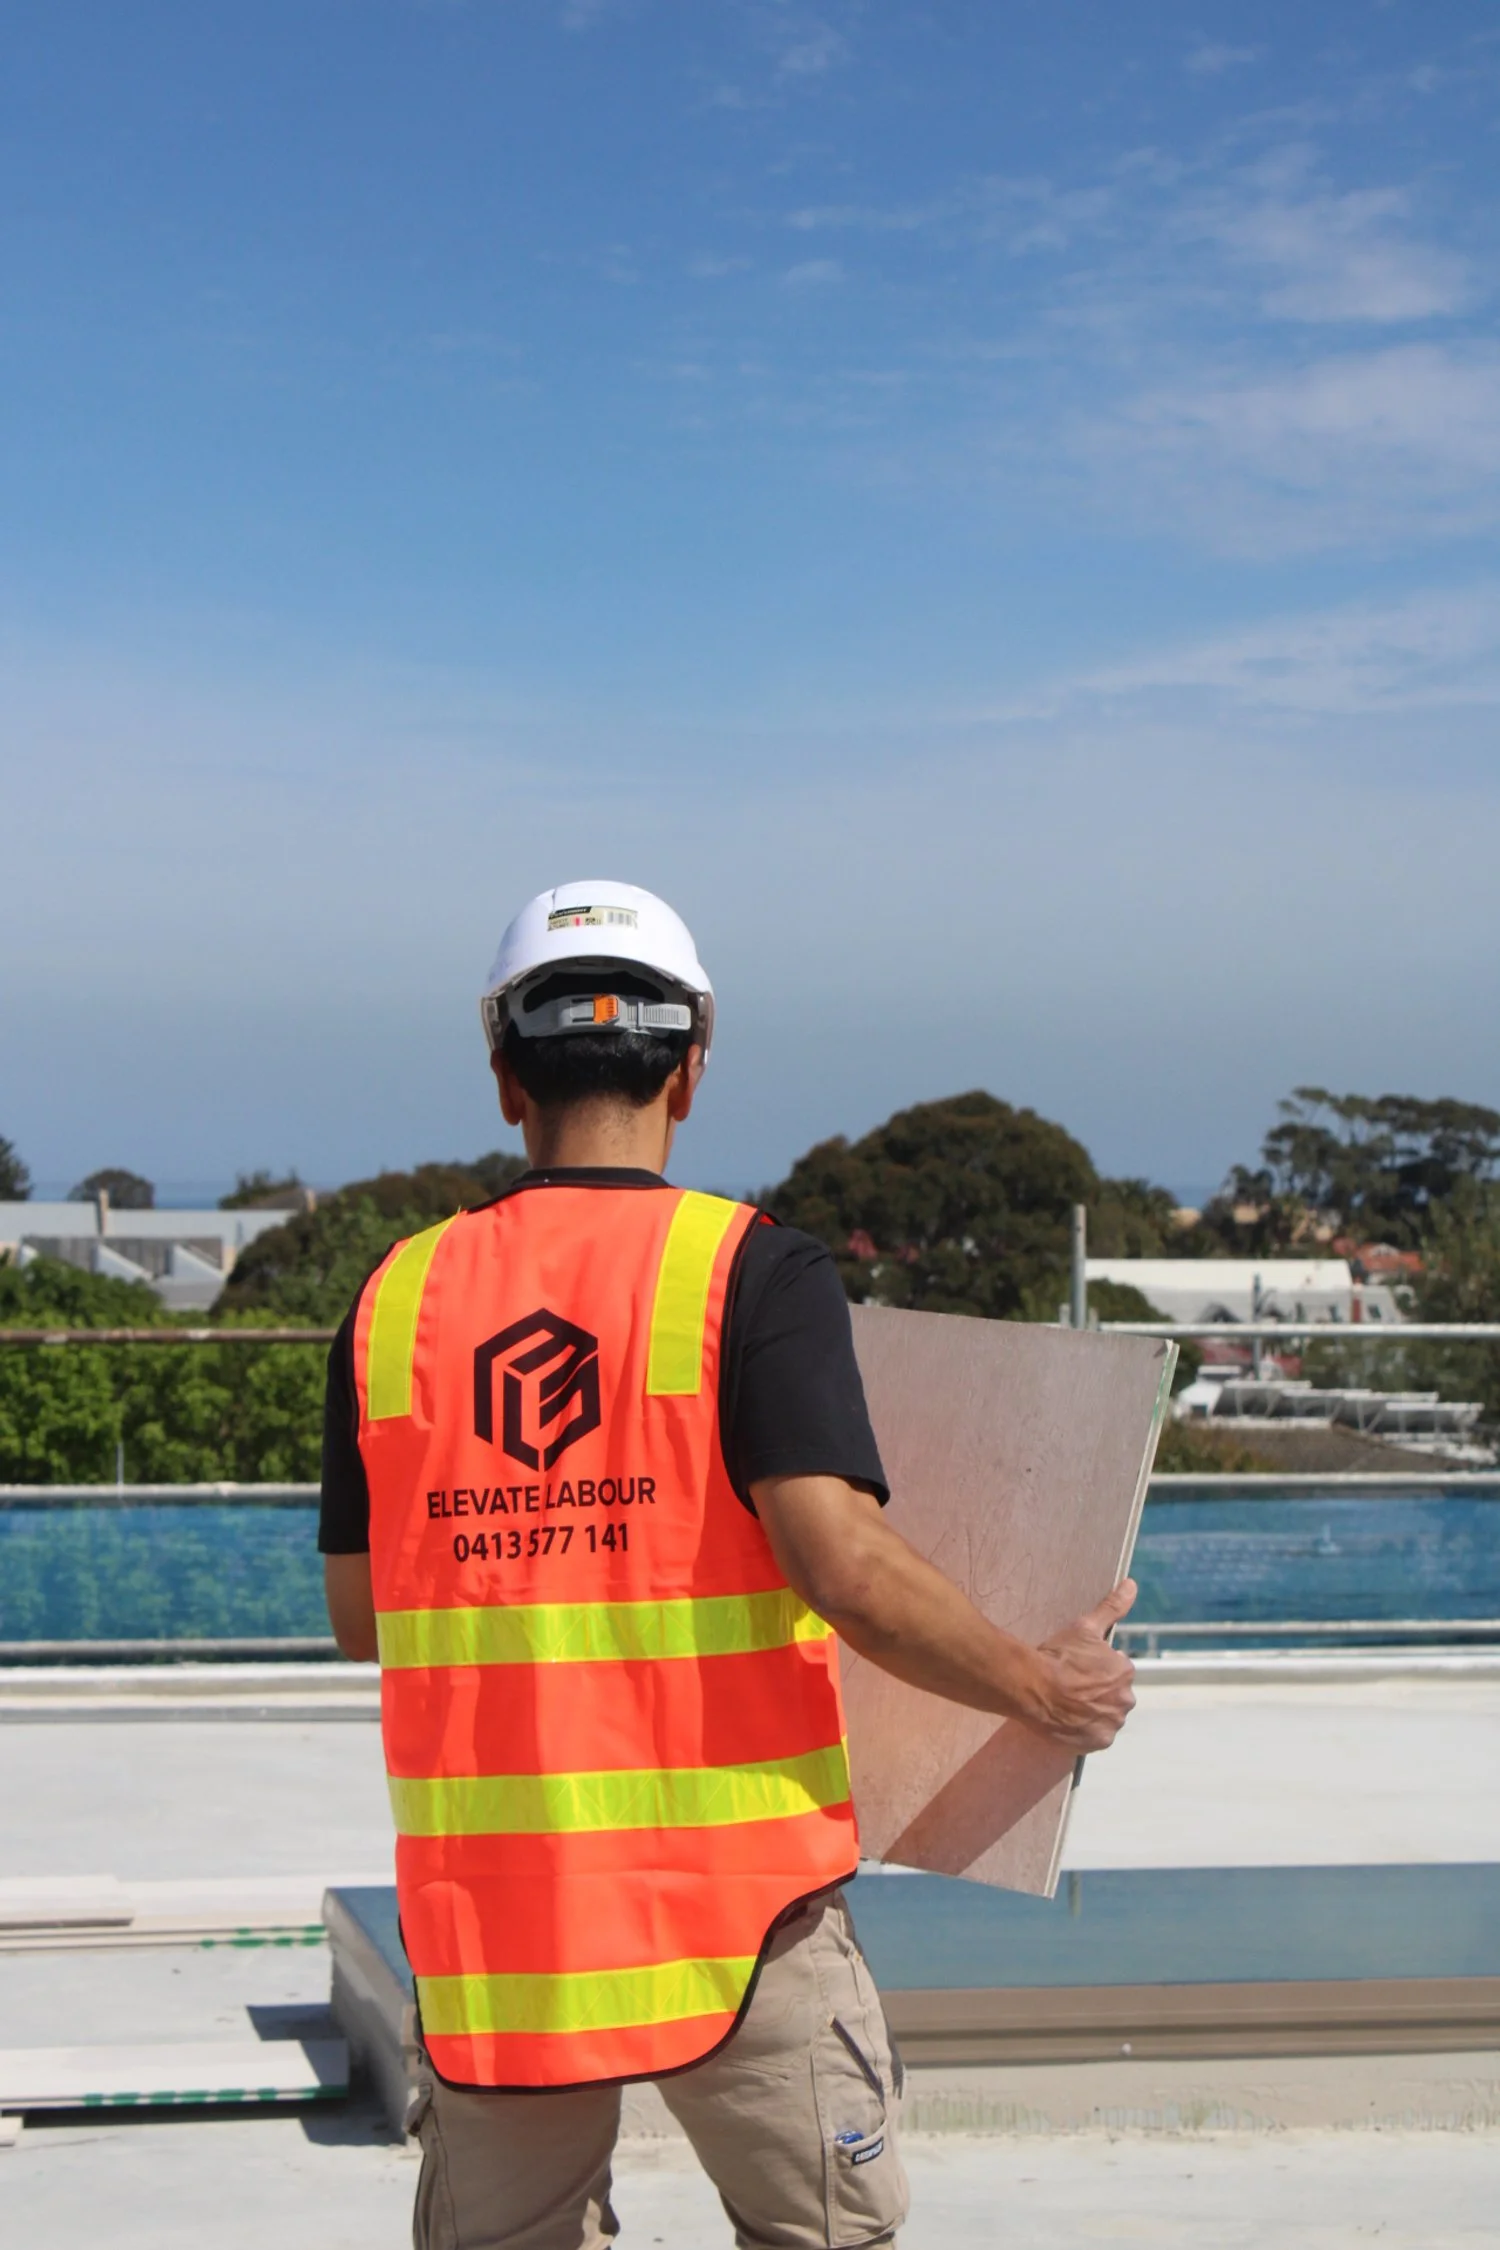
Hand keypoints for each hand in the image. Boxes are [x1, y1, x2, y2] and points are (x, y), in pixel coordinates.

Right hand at [1027, 1578, 1137, 1754]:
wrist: (1033, 1687)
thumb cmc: (1058, 1656)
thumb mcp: (1085, 1627)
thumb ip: (1112, 1607)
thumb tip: (1132, 1584)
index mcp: (1125, 1672)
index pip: (1116, 1671)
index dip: (1096, 1669)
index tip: (1078, 1667)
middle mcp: (1126, 1699)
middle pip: (1114, 1695)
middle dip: (1098, 1691)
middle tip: (1072, 1686)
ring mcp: (1112, 1723)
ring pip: (1106, 1715)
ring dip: (1093, 1711)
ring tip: (1068, 1703)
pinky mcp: (1098, 1742)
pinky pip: (1096, 1735)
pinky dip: (1086, 1729)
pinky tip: (1070, 1720)